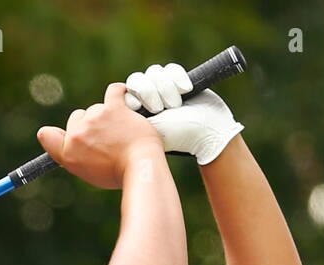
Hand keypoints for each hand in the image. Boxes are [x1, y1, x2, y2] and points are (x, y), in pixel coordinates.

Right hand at [37, 82, 163, 189]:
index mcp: (67, 154)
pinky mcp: (113, 107)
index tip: (67, 134)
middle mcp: (77, 135)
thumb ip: (77, 155)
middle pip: (77, 118)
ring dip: (107, 115)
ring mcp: (94, 119)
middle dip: (89, 124)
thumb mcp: (89, 172)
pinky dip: (120, 93)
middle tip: (107, 137)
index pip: (46, 135)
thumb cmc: (119, 174)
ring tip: (122, 130)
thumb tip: (76, 142)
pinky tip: (125, 98)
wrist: (140, 167)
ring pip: (96, 108)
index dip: (54, 133)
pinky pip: (114, 91)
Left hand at [122, 62, 243, 164]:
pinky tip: (186, 90)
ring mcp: (163, 89)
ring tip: (176, 105)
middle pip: (137, 79)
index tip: (145, 109)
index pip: (125, 92)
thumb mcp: (148, 128)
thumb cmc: (176, 135)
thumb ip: (130, 115)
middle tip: (160, 109)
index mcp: (135, 113)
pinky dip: (178, 78)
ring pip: (154, 72)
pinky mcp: (179, 81)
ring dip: (166, 87)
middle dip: (150, 92)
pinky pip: (171, 69)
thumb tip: (116, 100)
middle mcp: (147, 99)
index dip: (136, 96)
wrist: (207, 131)